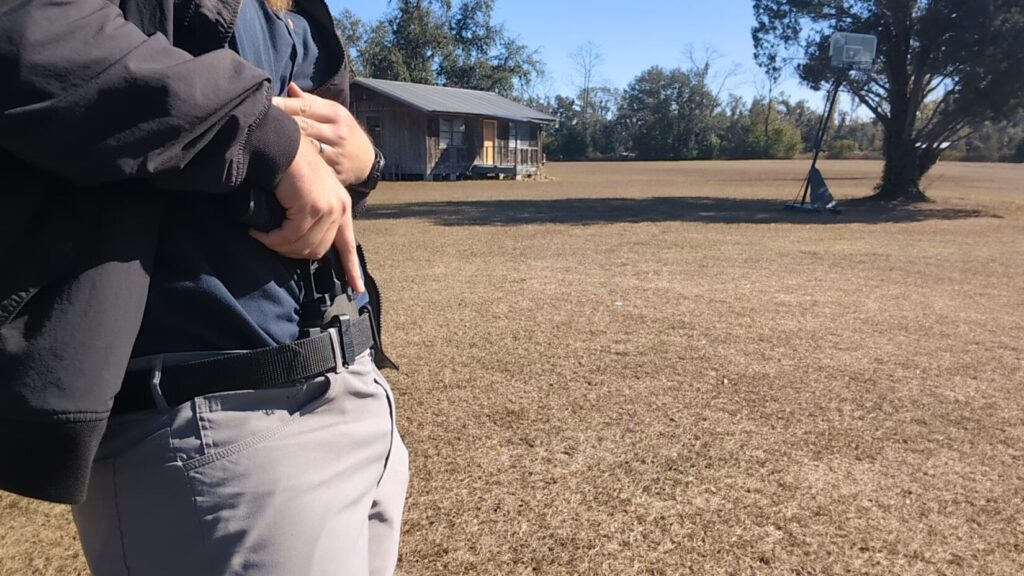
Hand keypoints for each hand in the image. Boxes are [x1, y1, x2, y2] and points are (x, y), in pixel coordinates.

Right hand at [249, 136, 363, 292]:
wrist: (281, 146)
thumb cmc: (290, 168)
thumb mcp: (308, 195)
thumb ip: (311, 216)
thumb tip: (300, 242)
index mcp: (342, 207)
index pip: (348, 245)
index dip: (351, 269)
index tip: (356, 289)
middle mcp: (339, 209)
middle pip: (317, 251)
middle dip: (291, 252)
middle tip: (272, 243)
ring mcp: (327, 209)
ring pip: (302, 247)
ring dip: (278, 245)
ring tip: (263, 235)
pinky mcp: (311, 208)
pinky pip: (288, 237)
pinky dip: (271, 239)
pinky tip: (259, 232)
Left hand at [272, 83, 374, 186]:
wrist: (368, 161)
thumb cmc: (345, 132)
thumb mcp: (334, 112)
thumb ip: (311, 101)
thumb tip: (289, 87)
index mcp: (336, 114)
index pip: (304, 107)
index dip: (282, 105)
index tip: (264, 104)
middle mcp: (338, 133)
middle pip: (303, 126)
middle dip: (281, 124)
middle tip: (257, 121)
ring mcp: (337, 154)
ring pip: (307, 149)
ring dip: (286, 146)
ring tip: (265, 142)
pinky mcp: (336, 173)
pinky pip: (314, 170)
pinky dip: (298, 168)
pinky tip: (281, 165)